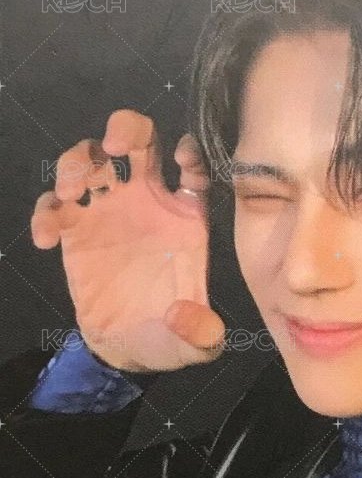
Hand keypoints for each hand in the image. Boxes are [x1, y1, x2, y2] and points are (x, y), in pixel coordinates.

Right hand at [30, 109, 225, 370]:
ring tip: (70, 193)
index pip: (193, 167)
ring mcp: (108, 210)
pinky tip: (46, 240)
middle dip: (125, 129)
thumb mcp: (195, 344)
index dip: (190, 152)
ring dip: (76, 162)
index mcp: (186, 215)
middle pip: (138, 141)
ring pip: (90, 159)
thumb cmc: (171, 335)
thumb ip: (200, 332)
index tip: (179, 156)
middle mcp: (148, 201)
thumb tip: (186, 316)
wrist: (129, 348)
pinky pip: (54, 204)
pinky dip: (45, 212)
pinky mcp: (74, 230)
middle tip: (113, 147)